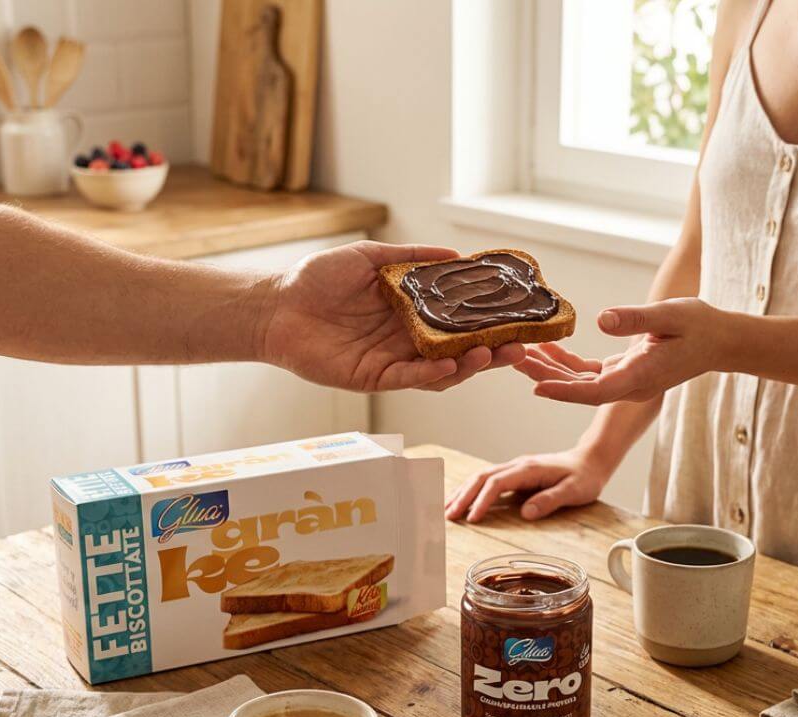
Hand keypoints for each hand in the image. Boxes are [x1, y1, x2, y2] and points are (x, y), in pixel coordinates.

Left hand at [260, 241, 524, 390]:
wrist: (276, 304)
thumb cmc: (316, 279)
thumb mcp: (370, 257)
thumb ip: (411, 257)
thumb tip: (455, 254)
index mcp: (410, 312)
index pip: (458, 320)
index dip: (486, 320)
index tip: (516, 314)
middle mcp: (407, 339)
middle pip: (458, 350)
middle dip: (491, 351)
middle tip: (521, 346)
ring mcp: (392, 361)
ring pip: (440, 371)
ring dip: (468, 366)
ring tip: (491, 355)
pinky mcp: (373, 378)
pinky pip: (408, 380)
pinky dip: (431, 375)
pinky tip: (450, 367)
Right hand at [446, 448, 610, 521]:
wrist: (590, 460)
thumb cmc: (584, 477)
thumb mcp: (574, 491)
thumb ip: (550, 500)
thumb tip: (525, 513)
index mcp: (529, 469)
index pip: (497, 483)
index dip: (482, 500)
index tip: (472, 518)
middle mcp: (518, 465)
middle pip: (482, 477)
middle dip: (463, 496)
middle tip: (448, 517)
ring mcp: (515, 468)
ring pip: (481, 477)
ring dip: (463, 492)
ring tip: (447, 510)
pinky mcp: (515, 474)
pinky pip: (488, 481)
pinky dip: (472, 490)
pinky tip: (463, 500)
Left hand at [515, 297, 723, 404]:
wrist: (720, 340)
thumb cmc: (700, 326)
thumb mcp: (670, 315)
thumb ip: (636, 319)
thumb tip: (601, 320)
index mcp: (641, 376)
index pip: (596, 391)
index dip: (565, 391)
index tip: (537, 387)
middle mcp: (630, 385)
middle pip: (580, 389)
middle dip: (545, 377)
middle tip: (512, 359)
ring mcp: (627, 381)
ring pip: (581, 382)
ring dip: (551, 368)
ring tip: (521, 351)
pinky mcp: (625, 371)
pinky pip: (590, 372)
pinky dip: (568, 361)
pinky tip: (547, 346)